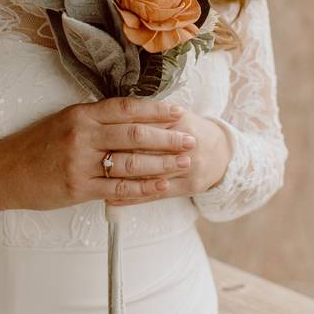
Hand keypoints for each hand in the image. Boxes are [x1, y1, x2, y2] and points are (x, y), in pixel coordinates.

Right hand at [0, 97, 196, 212]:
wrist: (2, 172)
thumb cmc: (35, 145)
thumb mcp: (63, 121)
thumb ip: (95, 119)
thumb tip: (133, 116)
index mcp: (80, 114)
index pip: (126, 108)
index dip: (155, 110)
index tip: (178, 111)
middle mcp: (82, 135)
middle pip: (134, 134)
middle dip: (168, 137)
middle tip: (191, 138)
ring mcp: (80, 163)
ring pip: (131, 162)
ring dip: (162, 163)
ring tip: (184, 162)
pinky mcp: (78, 188)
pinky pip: (119, 189)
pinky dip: (144, 188)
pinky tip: (162, 186)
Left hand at [106, 109, 231, 206]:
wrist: (222, 151)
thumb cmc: (190, 130)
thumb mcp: (175, 114)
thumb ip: (149, 114)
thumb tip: (112, 114)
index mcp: (181, 122)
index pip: (145, 126)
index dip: (119, 131)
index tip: (96, 135)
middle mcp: (188, 144)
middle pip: (147, 151)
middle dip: (117, 154)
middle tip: (90, 158)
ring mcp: (190, 167)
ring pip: (150, 174)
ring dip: (121, 179)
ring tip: (95, 180)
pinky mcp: (189, 187)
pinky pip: (156, 194)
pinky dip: (132, 198)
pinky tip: (111, 199)